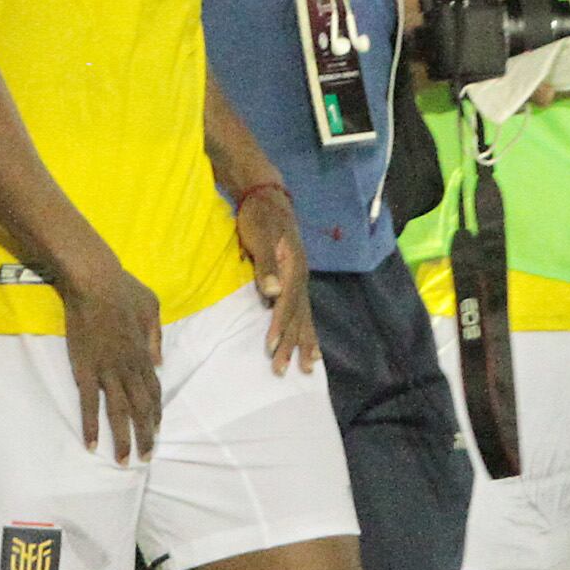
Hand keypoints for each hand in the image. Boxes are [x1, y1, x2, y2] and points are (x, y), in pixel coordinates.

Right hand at [56, 248, 164, 462]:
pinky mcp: (85, 369)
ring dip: (122, 439)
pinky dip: (91, 425)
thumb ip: (156, 338)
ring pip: (118, 412)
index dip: (155, 414)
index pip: (154, 392)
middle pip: (141, 409)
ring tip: (125, 461)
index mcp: (144, 354)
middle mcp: (129, 367)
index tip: (156, 431)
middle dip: (145, 435)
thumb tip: (159, 363)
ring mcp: (107, 370)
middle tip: (146, 458)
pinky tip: (92, 444)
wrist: (94, 280)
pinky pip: (88, 404)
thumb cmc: (123, 288)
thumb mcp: (152, 308)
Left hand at [234, 185, 316, 373]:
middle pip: (297, 317)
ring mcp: (301, 280)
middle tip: (282, 371)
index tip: (271, 347)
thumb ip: (266, 265)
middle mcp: (301, 277)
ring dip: (303, 343)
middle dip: (291, 345)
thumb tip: (273, 292)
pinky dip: (308, 331)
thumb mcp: (259, 236)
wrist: (268, 198)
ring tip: (306, 368)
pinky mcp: (296, 281)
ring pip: (304, 318)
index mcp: (293, 268)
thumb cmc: (259, 217)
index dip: (279, 326)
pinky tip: (310, 346)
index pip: (286, 303)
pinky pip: (305, 312)